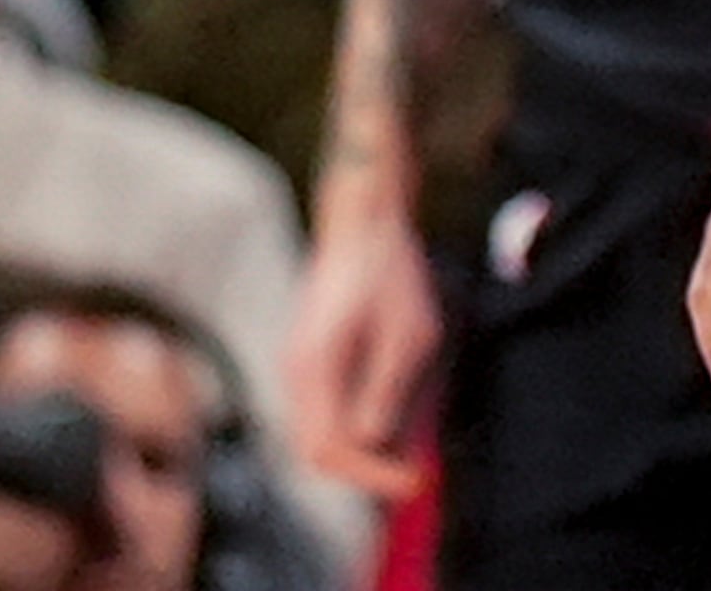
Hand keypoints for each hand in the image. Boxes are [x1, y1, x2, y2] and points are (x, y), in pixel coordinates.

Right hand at [285, 195, 442, 497]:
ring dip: (359, 452)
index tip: (414, 483)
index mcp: (316, 369)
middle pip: (316, 451)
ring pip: (316, 435)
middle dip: (364, 471)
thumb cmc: (391, 275)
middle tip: (413, 476)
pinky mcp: (308, 362)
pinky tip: (392, 423)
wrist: (362, 227)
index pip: (328, 449)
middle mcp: (296, 374)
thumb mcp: (408, 334)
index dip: (370, 476)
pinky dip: (353, 428)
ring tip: (409, 453)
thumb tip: (373, 444)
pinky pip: (322, 413)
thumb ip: (387, 391)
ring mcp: (297, 368)